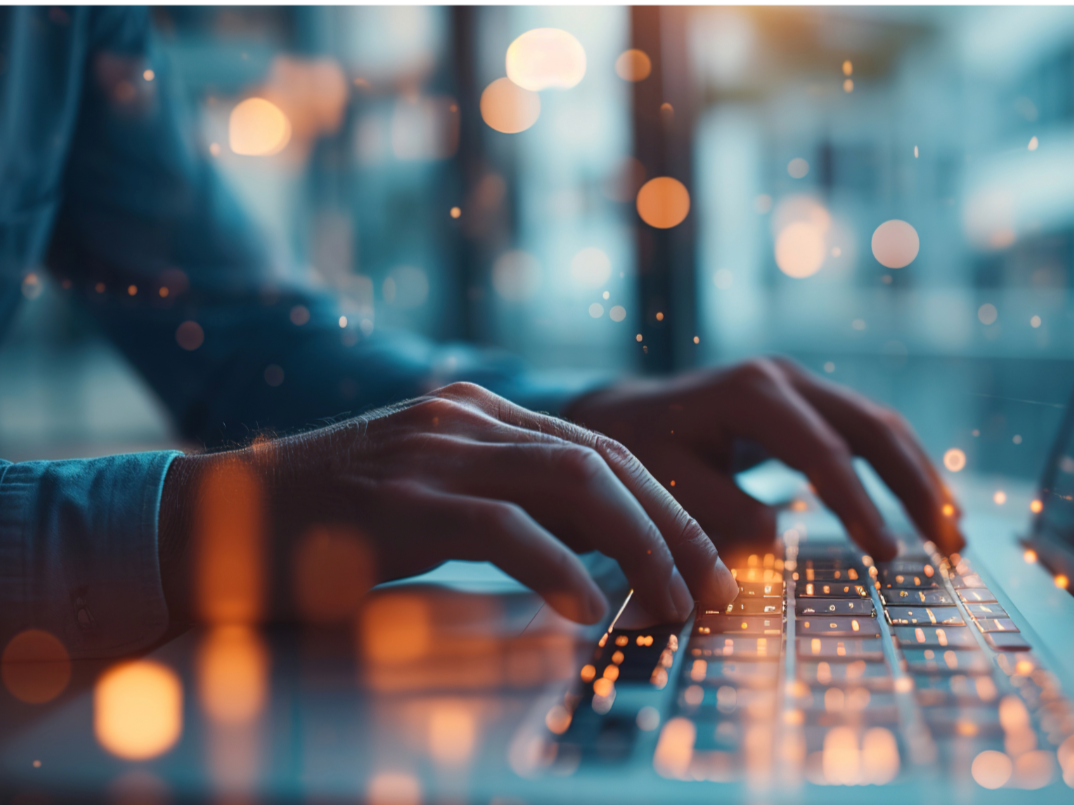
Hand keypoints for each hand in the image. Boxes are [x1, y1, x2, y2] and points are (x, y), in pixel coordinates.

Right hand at [159, 383, 738, 626]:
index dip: (663, 502)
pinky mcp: (403, 499)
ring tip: (669, 606)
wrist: (218, 516)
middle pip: (605, 460)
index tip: (701, 556)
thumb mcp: (428, 495)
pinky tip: (587, 609)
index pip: (601, 447)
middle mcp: (466, 419)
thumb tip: (586, 550)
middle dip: (672, 527)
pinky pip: (504, 528)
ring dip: (638, 548)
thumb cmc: (330, 520)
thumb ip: (501, 502)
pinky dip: (557, 567)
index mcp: (479, 413)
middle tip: (711, 588)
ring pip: (573, 483)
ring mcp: (435, 452)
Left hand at [564, 357, 964, 561]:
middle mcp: (782, 378)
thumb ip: (720, 512)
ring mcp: (796, 385)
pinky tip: (920, 506)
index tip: (886, 554)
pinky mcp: (801, 402)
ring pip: (877, 425)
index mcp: (751, 393)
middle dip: (915, 484)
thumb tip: (779, 536)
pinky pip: (862, 431)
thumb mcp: (666, 483)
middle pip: (871, 426)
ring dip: (918, 476)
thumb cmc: (638, 451)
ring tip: (952, 533)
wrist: (622, 415)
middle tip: (950, 545)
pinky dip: (896, 467)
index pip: (824, 452)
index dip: (860, 504)